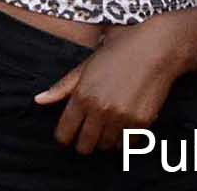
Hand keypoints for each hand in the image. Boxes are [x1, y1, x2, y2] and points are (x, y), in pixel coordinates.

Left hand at [36, 18, 185, 153]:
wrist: (157, 48)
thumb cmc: (121, 50)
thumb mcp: (87, 64)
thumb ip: (63, 86)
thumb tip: (39, 100)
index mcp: (83, 94)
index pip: (65, 132)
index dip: (64, 137)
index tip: (68, 136)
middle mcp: (100, 109)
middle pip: (84, 146)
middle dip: (84, 141)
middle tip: (89, 132)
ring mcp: (121, 117)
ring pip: (105, 147)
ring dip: (105, 139)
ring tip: (109, 124)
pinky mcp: (140, 122)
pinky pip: (127, 145)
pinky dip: (124, 139)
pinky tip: (125, 124)